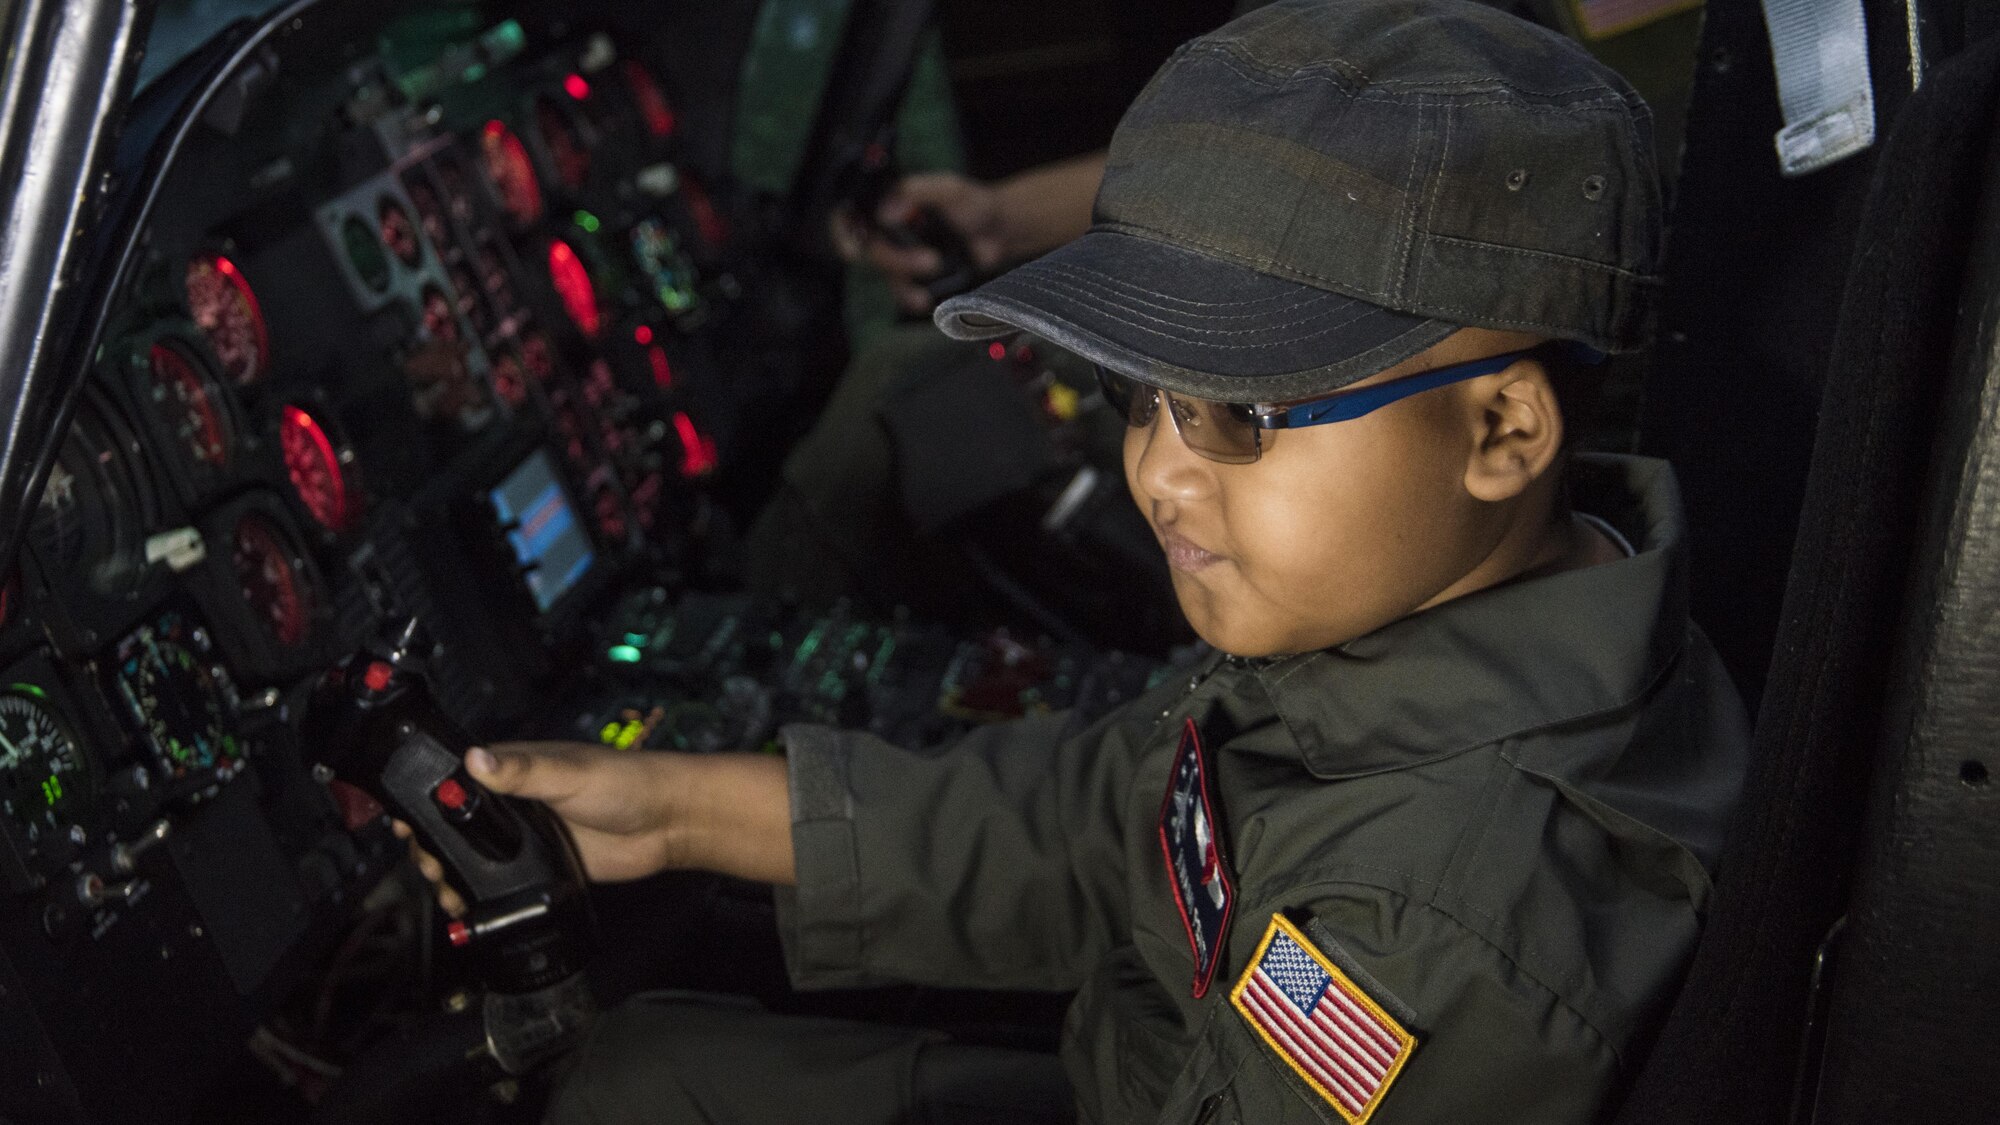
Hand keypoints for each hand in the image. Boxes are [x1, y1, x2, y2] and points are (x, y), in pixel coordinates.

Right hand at [395, 742, 794, 919]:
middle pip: (456, 826)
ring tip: (446, 893)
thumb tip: (477, 758)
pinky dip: (484, 895)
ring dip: (454, 875)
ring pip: (475, 858)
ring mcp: (525, 836)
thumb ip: (523, 770)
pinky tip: (470, 910)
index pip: (453, 781)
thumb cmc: (625, 781)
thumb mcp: (570, 772)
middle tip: (429, 867)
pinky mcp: (541, 865)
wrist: (667, 823)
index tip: (403, 824)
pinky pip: (503, 882)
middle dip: (434, 848)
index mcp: (513, 770)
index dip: (424, 802)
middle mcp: (513, 802)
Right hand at [833, 172, 1009, 312]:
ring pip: (886, 275)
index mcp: (889, 201)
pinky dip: (912, 298)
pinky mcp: (915, 277)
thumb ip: (917, 191)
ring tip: (937, 276)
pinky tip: (926, 299)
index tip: (854, 252)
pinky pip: (902, 293)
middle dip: (896, 260)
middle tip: (930, 261)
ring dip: (905, 283)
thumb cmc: (974, 203)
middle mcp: (888, 229)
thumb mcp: (949, 188)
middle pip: (871, 250)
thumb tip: (886, 211)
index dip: (842, 231)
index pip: (850, 213)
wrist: (1000, 232)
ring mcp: (901, 254)